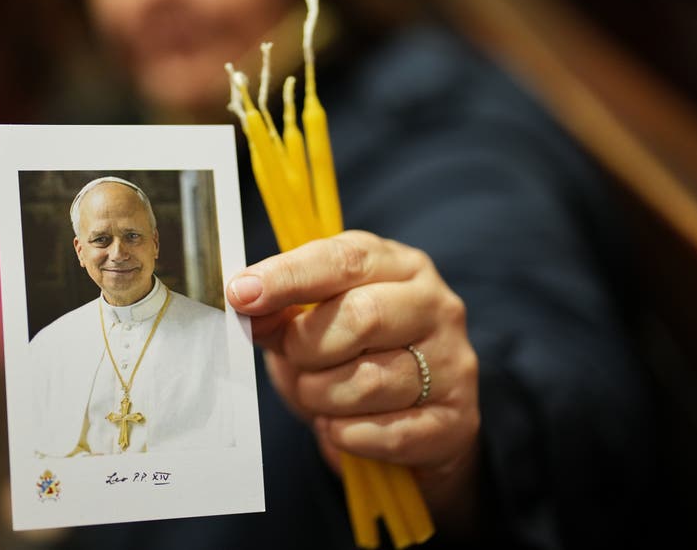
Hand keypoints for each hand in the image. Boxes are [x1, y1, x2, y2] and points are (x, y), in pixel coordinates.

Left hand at [226, 231, 480, 525]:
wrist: (414, 426)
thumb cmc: (355, 360)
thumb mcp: (314, 324)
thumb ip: (281, 312)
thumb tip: (245, 303)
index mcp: (398, 266)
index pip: (343, 260)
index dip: (288, 277)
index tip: (241, 294)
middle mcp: (434, 305)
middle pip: (362, 317)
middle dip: (307, 346)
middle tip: (292, 360)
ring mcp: (452, 361)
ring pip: (369, 381)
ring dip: (322, 397)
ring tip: (319, 397)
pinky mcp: (455, 419)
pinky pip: (386, 433)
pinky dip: (347, 435)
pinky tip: (339, 427)